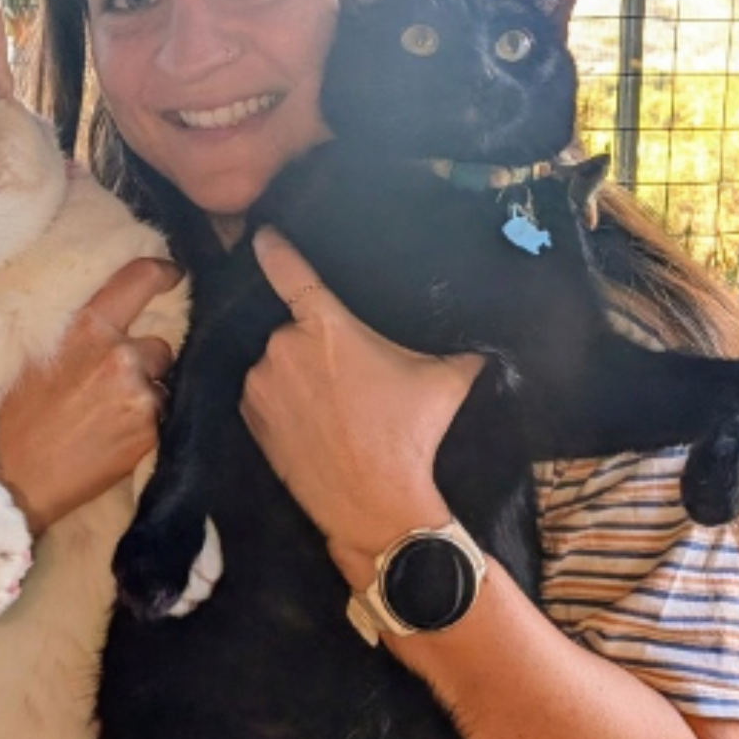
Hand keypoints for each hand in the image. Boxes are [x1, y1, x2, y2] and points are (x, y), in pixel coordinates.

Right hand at [0, 257, 180, 533]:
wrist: (14, 480)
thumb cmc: (14, 418)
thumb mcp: (37, 355)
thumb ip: (78, 333)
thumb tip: (108, 319)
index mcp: (88, 327)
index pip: (140, 280)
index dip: (163, 274)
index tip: (173, 275)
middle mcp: (120, 355)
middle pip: (160, 346)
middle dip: (146, 362)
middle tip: (117, 383)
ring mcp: (139, 395)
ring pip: (163, 385)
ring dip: (147, 396)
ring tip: (112, 417)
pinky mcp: (149, 433)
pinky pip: (161, 419)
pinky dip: (145, 427)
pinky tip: (115, 439)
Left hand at [242, 228, 482, 586]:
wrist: (375, 505)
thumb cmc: (411, 435)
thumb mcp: (446, 379)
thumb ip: (457, 342)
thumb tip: (487, 326)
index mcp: (325, 324)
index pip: (288, 268)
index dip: (274, 246)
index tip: (266, 233)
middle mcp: (284, 345)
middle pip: (295, 325)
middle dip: (316, 340)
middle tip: (347, 369)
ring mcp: (262, 382)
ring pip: (279, 360)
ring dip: (298, 370)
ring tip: (332, 402)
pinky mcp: (250, 416)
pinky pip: (263, 392)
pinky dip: (281, 398)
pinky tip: (311, 419)